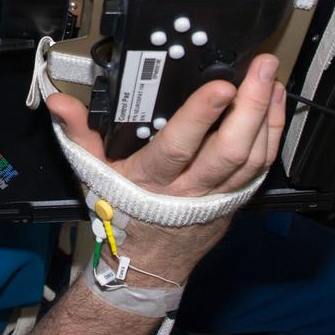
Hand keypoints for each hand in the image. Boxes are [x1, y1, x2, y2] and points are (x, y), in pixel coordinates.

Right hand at [45, 54, 287, 278]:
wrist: (146, 268)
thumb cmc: (121, 214)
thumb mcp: (94, 175)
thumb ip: (79, 133)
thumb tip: (59, 101)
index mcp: (152, 181)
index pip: (179, 146)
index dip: (202, 116)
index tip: (221, 85)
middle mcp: (191, 191)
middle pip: (230, 150)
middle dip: (251, 105)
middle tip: (261, 66)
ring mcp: (219, 198)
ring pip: (253, 158)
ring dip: (267, 114)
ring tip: (271, 76)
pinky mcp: (237, 200)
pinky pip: (262, 167)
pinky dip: (272, 132)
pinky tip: (275, 103)